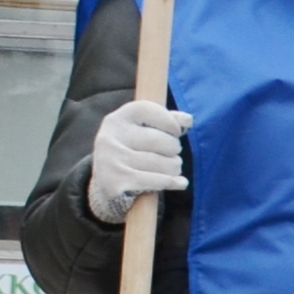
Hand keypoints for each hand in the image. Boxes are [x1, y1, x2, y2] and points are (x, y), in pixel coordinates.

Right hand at [84, 99, 190, 223]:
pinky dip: (173, 182)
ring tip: (173, 168)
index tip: (176, 131)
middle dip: (175, 149)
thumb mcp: (143, 131)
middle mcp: (109, 138)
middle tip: (174, 154)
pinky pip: (158, 181)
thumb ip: (167, 120)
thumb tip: (188, 120)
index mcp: (115, 120)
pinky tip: (180, 183)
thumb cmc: (132, 151)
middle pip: (161, 140)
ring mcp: (111, 161)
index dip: (169, 121)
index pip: (148, 110)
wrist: (105, 184)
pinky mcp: (116, 182)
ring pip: (163, 163)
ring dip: (175, 167)